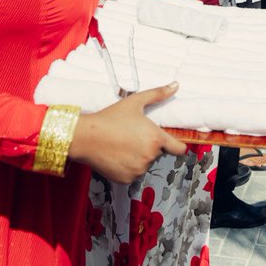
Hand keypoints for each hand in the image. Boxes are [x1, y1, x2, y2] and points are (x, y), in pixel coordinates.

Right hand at [68, 83, 186, 182]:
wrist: (86, 136)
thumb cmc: (109, 118)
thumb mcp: (135, 102)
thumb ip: (158, 94)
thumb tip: (175, 85)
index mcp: (156, 138)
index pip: (179, 149)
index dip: (176, 145)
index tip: (173, 144)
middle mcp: (150, 156)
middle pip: (157, 153)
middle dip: (148, 147)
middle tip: (131, 137)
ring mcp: (138, 169)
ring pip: (143, 164)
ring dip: (137, 157)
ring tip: (121, 145)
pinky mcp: (127, 179)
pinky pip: (132, 174)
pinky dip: (126, 167)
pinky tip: (116, 156)